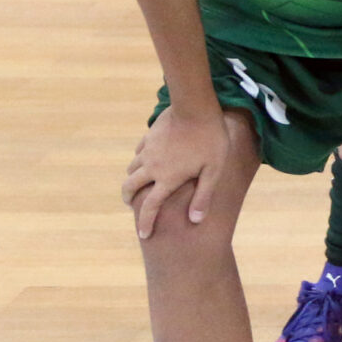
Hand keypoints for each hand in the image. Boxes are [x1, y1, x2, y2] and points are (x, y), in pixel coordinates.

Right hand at [122, 106, 237, 237]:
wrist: (196, 107)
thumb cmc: (210, 139)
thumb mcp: (213, 170)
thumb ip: (203, 196)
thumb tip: (196, 220)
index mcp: (167, 178)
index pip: (150, 207)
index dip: (145, 223)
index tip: (144, 235)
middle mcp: (152, 167)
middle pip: (129, 187)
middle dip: (128, 199)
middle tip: (131, 205)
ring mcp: (148, 150)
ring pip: (131, 169)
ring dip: (132, 179)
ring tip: (139, 184)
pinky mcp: (149, 136)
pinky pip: (138, 152)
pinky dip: (139, 160)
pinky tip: (147, 159)